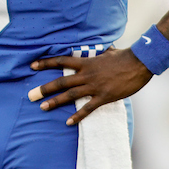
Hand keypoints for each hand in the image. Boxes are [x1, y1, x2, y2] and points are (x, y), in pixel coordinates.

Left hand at [28, 47, 153, 125]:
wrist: (139, 63)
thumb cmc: (124, 56)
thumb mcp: (107, 51)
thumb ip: (98, 52)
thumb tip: (99, 47)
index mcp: (85, 62)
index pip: (61, 61)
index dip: (46, 63)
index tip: (32, 65)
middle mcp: (86, 75)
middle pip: (60, 82)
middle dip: (44, 89)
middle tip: (30, 95)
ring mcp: (94, 86)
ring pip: (70, 95)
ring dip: (55, 102)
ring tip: (42, 107)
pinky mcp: (104, 97)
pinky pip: (87, 108)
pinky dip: (77, 116)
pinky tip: (68, 122)